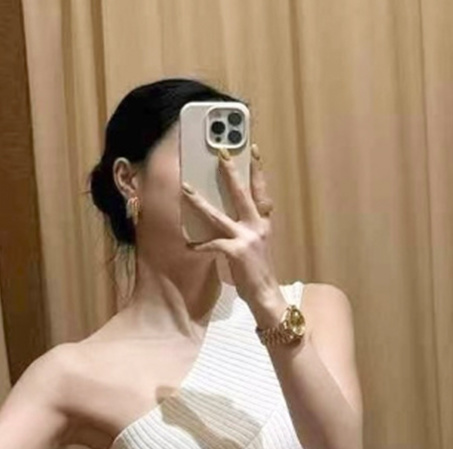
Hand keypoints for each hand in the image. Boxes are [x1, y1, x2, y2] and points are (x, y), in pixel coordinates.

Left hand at [181, 143, 283, 316]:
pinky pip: (212, 244)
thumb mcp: (257, 245)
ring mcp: (247, 238)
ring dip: (200, 202)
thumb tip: (229, 217)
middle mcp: (257, 227)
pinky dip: (199, 246)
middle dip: (230, 173)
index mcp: (262, 224)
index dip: (257, 170)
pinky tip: (188, 246)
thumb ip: (247, 229)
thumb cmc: (258, 272)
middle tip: (221, 153)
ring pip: (218, 215)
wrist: (266, 295)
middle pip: (241, 194)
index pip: (261, 192)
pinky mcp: (236, 252)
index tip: (254, 150)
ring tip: (186, 189)